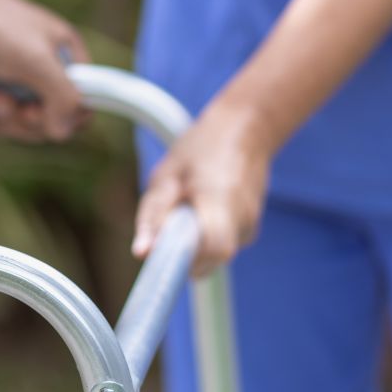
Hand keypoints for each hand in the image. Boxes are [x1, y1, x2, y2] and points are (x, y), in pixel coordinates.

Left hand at [0, 0, 90, 140]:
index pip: (78, 108)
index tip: (35, 113)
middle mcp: (39, 73)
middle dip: (10, 115)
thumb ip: (62, 96)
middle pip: (35, 124)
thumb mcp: (37, 59)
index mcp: (63, 62)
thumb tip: (63, 132)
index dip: (60, 121)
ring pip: (2, 122)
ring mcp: (6, 81)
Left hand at [133, 100, 275, 276]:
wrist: (247, 130)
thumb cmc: (200, 148)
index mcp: (223, 202)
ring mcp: (250, 227)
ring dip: (192, 245)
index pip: (210, 251)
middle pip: (209, 261)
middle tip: (165, 226)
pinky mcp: (249, 230)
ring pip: (213, 257)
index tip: (159, 252)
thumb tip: (141, 253)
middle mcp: (243, 221)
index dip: (183, 260)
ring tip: (184, 209)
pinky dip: (204, 237)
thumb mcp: (166, 175)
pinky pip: (220, 246)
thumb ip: (154, 215)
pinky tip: (199, 210)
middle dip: (181, 255)